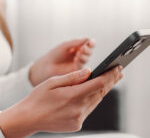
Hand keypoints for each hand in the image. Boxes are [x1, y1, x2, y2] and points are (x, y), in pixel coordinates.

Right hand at [0, 66, 122, 137]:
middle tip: (119, 72)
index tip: (117, 68)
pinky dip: (94, 99)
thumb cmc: (38, 98)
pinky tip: (95, 92)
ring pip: (97, 100)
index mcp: (72, 96)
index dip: (109, 75)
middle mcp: (78, 109)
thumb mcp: (52, 83)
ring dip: (104, 89)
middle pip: (101, 92)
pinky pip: (90, 108)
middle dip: (111, 81)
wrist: (29, 118)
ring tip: (110, 80)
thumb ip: (72, 77)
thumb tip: (88, 71)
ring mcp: (78, 118)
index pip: (97, 84)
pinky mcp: (77, 123)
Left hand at [30, 38, 94, 85]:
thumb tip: (88, 38)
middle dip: (87, 50)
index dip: (91, 43)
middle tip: (83, 48)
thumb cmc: (55, 54)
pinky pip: (82, 66)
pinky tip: (76, 59)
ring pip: (87, 58)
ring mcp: (78, 63)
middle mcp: (79, 55)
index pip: (88, 45)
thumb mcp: (65, 46)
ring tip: (77, 54)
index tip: (90, 42)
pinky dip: (80, 61)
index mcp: (77, 48)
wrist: (47, 66)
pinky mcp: (77, 71)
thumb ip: (76, 42)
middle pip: (89, 52)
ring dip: (84, 55)